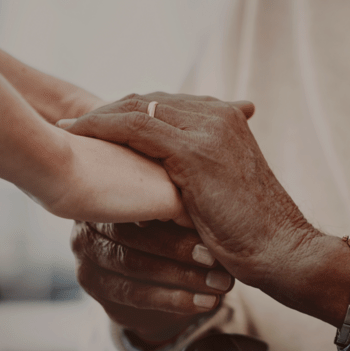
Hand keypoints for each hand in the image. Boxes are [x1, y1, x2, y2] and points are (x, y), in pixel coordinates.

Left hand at [60, 93, 349, 326]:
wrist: (280, 251)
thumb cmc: (252, 231)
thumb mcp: (225, 188)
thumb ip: (201, 169)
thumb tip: (170, 179)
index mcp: (228, 120)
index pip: (167, 103)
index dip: (130, 111)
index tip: (99, 124)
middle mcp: (220, 115)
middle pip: (149, 99)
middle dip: (111, 111)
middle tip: (77, 125)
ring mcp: (209, 130)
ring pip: (139, 108)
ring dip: (99, 117)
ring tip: (69, 130)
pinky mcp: (195, 152)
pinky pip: (136, 128)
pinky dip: (103, 128)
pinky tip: (77, 137)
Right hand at [71, 220, 234, 344]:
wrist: (157, 271)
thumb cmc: (172, 226)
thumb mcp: (177, 212)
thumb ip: (183, 208)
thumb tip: (211, 216)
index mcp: (106, 195)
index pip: (135, 207)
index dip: (173, 224)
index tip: (211, 239)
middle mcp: (86, 226)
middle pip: (131, 240)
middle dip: (180, 252)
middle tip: (217, 263)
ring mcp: (86, 261)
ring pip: (134, 269)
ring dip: (182, 280)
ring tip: (219, 286)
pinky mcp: (96, 291)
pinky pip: (135, 297)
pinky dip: (175, 300)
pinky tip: (205, 302)